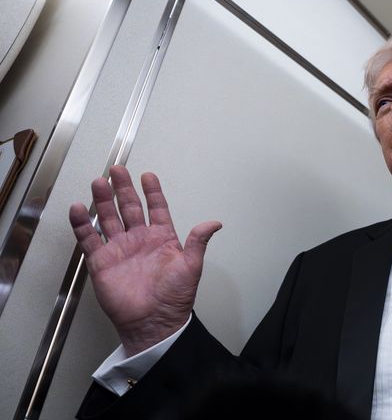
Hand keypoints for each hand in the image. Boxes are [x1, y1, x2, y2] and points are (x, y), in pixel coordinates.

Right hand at [69, 165, 221, 355]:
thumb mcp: (191, 266)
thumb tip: (214, 223)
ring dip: (103, 201)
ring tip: (98, 183)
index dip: (152, 192)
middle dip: (122, 189)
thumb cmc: (175, 297)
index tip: (148, 176)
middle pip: (128, 208)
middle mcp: (140, 240)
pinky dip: (82, 224)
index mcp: (162, 238)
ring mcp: (120, 249)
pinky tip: (78, 209)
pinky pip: (89, 239)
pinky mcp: (102, 262)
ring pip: (108, 218)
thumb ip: (198, 242)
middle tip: (117, 170)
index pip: (156, 208)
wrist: (154, 321)